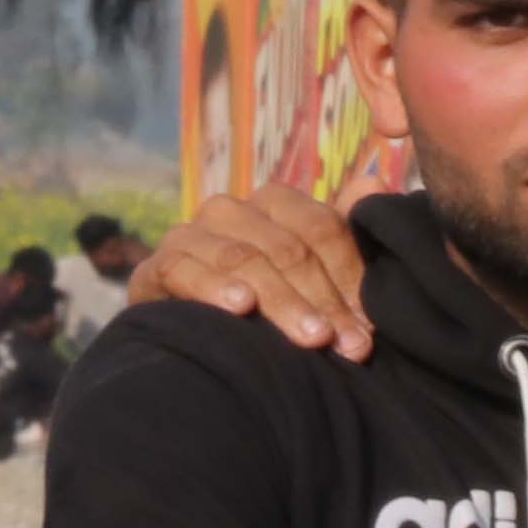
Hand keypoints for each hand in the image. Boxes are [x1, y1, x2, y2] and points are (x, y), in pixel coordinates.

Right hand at [126, 188, 377, 358]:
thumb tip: (374, 181)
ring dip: (282, 302)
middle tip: (349, 346)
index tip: (369, 328)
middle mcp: (229, 210)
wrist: (186, 336)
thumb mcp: (309, 272)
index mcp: (272, 204)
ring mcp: (189, 235)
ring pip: (244, 260)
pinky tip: (241, 308)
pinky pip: (184, 269)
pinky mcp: (154, 268)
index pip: (320, 228)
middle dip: (323, 301)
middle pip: (287, 248)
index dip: (350, 276)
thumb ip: (340, 233)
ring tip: (312, 338)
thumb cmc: (260, 306)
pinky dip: (214, 287)